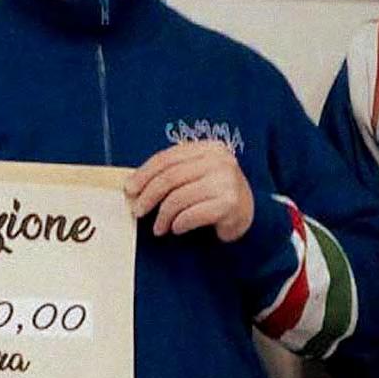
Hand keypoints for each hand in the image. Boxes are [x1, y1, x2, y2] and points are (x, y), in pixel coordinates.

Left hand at [126, 142, 253, 242]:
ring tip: (158, 227)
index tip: (130, 189)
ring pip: (178, 198)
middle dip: (148, 196)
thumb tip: (134, 186)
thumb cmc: (216, 194)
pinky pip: (191, 214)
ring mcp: (226, 181)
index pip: (167, 158)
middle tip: (138, 210)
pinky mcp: (229, 204)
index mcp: (209, 148)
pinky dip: (179, 224)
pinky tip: (177, 229)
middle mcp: (219, 161)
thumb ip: (173, 174)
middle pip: (170, 177)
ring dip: (162, 216)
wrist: (248, 215)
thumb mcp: (197, 176)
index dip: (144, 174)